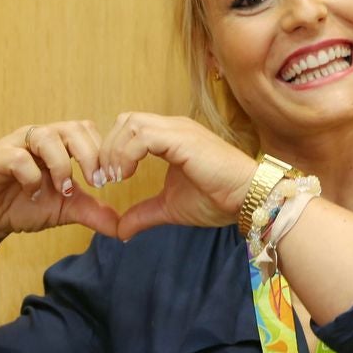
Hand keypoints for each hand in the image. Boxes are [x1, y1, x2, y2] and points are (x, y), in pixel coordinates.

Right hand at [0, 120, 121, 239]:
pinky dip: (32, 176)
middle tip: (96, 183)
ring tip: (64, 190)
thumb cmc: (26, 206)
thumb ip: (94, 213)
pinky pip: (18, 157)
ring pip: (47, 137)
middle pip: (73, 128)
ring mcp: (16, 144)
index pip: (88, 130)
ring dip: (62, 165)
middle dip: (90, 156)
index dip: (103, 153)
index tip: (110, 181)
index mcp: (58, 143)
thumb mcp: (67, 210)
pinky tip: (33, 194)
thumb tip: (124, 228)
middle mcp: (39, 138)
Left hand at [99, 112, 256, 239]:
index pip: (129, 129)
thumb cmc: (218, 200)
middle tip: (105, 178)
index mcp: (171, 138)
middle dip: (108, 148)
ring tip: (115, 177)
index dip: (112, 151)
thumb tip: (121, 231)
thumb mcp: (170, 208)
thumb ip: (144, 214)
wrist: (247, 199)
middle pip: (125, 120)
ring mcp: (179, 130)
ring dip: (115, 150)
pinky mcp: (182, 139)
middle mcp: (173, 127)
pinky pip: (142, 135)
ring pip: (130, 123)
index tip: (108, 181)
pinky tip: (126, 175)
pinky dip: (127, 153)